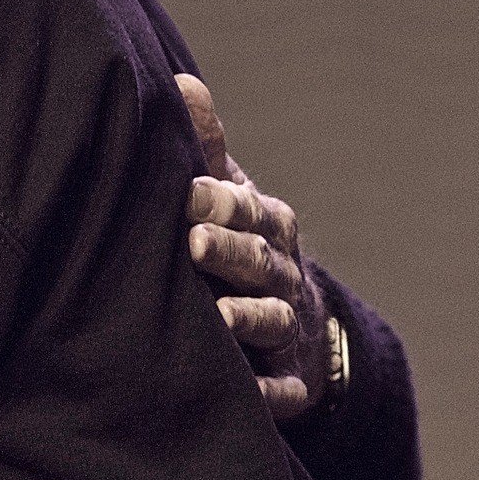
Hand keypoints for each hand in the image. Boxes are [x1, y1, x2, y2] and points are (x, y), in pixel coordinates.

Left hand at [176, 75, 326, 420]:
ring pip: (273, 322)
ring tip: (216, 317)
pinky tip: (252, 395)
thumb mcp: (228, 198)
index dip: (221, 200)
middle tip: (194, 242)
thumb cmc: (241, 245)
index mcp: (269, 226)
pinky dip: (270, 395)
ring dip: (248, 319)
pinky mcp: (290, 382)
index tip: (187, 193)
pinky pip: (283, 390)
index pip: (248, 208)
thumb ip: (206, 151)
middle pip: (260, 261)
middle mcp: (283, 276)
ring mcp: (289, 331)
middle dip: (230, 251)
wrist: (297, 330)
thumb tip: (180, 83)